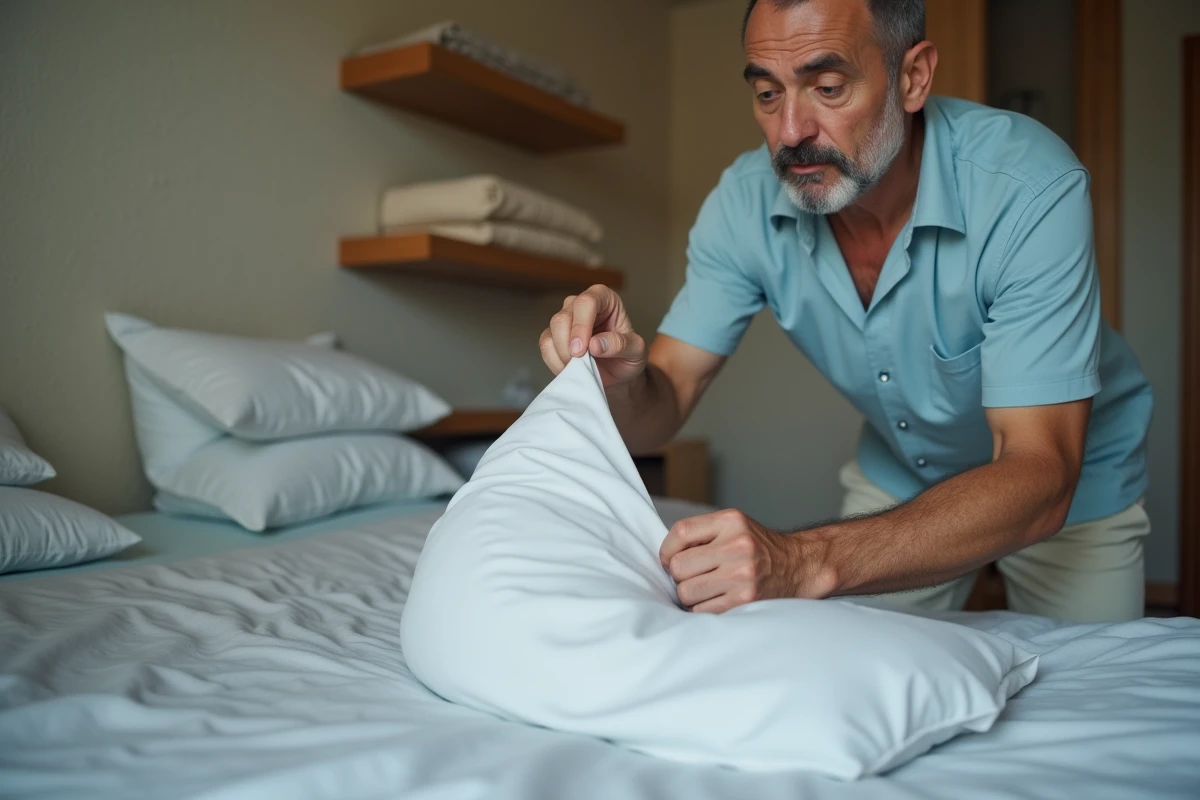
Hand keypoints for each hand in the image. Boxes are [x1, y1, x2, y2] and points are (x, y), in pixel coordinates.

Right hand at [538, 285, 646, 388]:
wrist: (618, 373)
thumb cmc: (628, 356)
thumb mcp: (636, 352)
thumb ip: (621, 345)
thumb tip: (595, 345)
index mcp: (604, 298)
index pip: (586, 302)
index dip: (581, 325)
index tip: (584, 349)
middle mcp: (581, 304)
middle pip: (563, 317)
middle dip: (569, 344)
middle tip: (581, 363)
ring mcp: (565, 318)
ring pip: (552, 330)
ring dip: (563, 354)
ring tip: (580, 367)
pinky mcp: (553, 335)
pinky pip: (546, 345)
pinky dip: (555, 361)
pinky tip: (570, 369)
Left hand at [659, 509, 833, 612]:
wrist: (799, 566)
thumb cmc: (758, 547)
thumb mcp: (734, 526)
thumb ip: (701, 534)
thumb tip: (663, 557)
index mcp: (731, 522)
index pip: (681, 532)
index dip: (667, 549)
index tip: (670, 559)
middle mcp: (738, 546)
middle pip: (678, 566)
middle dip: (679, 574)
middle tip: (694, 576)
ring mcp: (742, 576)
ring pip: (686, 592)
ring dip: (690, 594)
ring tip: (706, 589)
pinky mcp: (745, 601)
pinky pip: (702, 611)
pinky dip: (703, 609)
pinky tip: (716, 600)